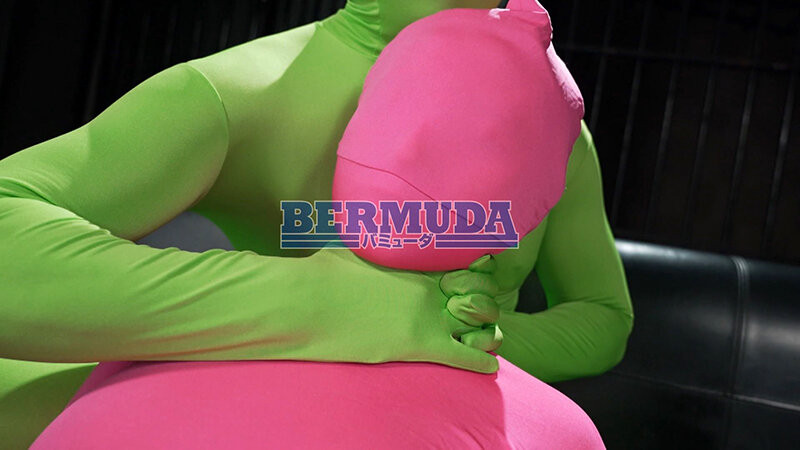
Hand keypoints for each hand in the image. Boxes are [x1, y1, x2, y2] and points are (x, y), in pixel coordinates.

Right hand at [301, 248, 500, 372]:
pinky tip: (488, 366)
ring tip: (480, 340)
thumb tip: (367, 238)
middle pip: (481, 296)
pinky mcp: (416, 344)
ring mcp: (426, 316)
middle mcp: (429, 289)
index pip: (468, 267)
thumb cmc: (321, 275)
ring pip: (481, 326)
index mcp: (416, 266)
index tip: (480, 279)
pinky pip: (463, 356)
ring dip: (486, 333)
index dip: (479, 276)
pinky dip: (479, 363)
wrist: (305, 300)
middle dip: (484, 305)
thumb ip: (376, 250)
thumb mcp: (355, 251)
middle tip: (473, 314)